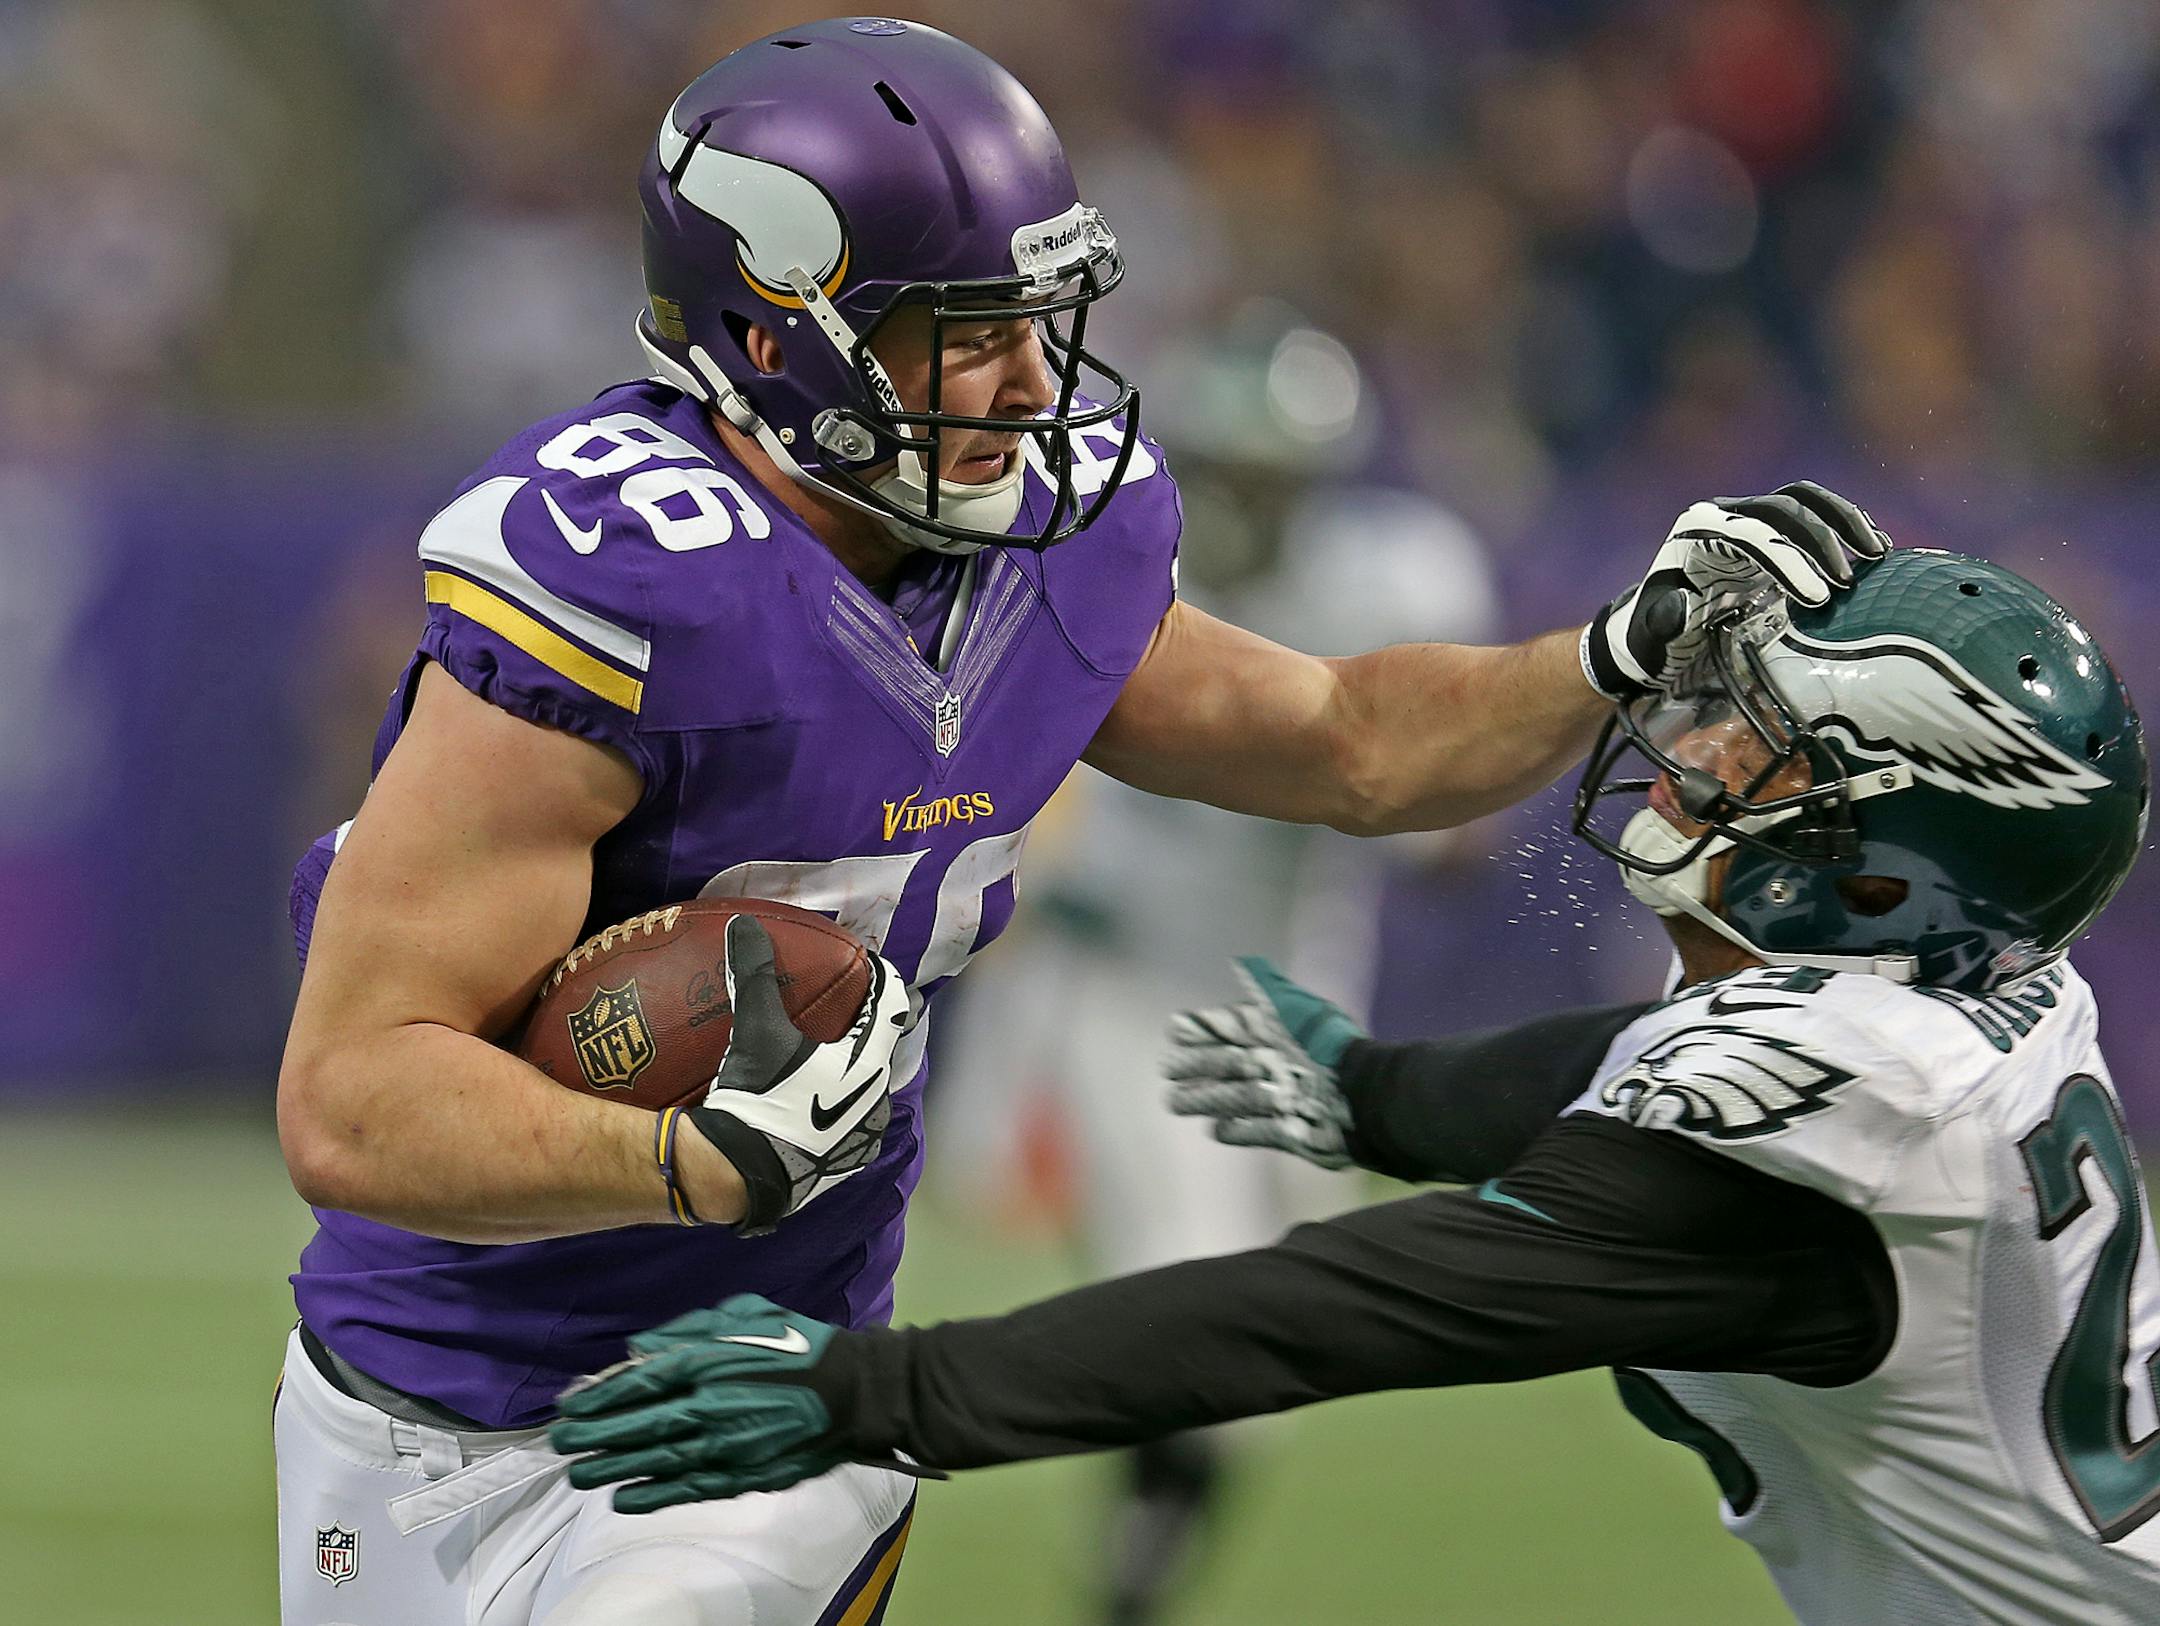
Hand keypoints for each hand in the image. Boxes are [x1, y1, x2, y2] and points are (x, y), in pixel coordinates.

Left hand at [554, 1295, 845, 1511]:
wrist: (851, 1392)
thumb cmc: (799, 1345)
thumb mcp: (746, 1314)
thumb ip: (690, 1329)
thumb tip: (640, 1348)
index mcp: (708, 1362)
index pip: (638, 1382)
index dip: (598, 1396)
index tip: (568, 1405)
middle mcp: (708, 1406)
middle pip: (636, 1425)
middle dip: (592, 1435)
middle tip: (559, 1443)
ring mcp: (723, 1446)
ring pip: (653, 1461)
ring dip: (611, 1468)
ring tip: (578, 1474)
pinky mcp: (740, 1475)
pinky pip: (685, 1489)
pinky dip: (651, 1495)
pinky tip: (623, 1499)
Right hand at [683, 917, 913, 1234]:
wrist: (739, 1176)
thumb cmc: (758, 1101)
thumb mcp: (756, 1033)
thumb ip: (754, 977)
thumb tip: (744, 925)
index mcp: (868, 1065)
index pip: (891, 1007)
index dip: (884, 980)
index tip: (871, 961)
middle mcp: (877, 1101)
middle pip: (882, 1049)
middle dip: (867, 1026)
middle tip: (845, 1006)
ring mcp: (863, 1137)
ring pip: (868, 1089)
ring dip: (852, 1069)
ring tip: (827, 1054)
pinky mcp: (842, 1163)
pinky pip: (849, 1122)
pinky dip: (836, 1103)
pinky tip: (812, 1099)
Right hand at [1162, 957, 1364, 1169]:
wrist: (1360, 1091)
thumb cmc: (1326, 1044)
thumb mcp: (1295, 1007)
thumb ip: (1265, 987)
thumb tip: (1239, 963)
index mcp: (1267, 1033)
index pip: (1221, 1029)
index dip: (1196, 1030)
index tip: (1176, 1033)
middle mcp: (1267, 1064)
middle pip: (1217, 1065)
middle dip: (1194, 1065)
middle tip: (1168, 1069)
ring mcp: (1273, 1098)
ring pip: (1227, 1099)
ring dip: (1206, 1098)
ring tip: (1176, 1102)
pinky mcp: (1284, 1131)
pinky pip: (1252, 1133)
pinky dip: (1236, 1130)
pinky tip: (1218, 1128)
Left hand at [1581, 481, 1890, 698]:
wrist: (1654, 631)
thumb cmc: (1651, 638)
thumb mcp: (1651, 636)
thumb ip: (1663, 622)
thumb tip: (1683, 603)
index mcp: (1695, 533)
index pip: (1750, 535)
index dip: (1788, 561)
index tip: (1819, 598)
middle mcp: (1723, 516)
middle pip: (1783, 509)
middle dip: (1821, 541)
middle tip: (1847, 583)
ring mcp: (1749, 519)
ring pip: (1804, 501)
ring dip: (1844, 522)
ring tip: (1878, 553)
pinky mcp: (1771, 532)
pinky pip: (1813, 514)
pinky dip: (1844, 526)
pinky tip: (1873, 549)